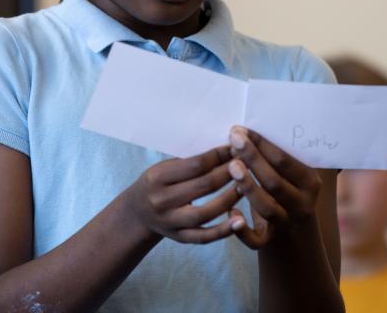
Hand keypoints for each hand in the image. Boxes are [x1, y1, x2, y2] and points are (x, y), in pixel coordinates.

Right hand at [124, 145, 245, 243]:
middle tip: (248, 163)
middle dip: (230, 173)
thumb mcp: (165, 168)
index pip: (196, 165)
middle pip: (204, 186)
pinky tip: (240, 221)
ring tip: (247, 186)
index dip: (219, 156)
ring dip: (230, 198)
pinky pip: (205, 236)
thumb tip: (227, 150)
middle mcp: (162, 201)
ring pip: (207, 212)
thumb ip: (191, 163)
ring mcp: (170, 222)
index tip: (237, 147)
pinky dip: (223, 230)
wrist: (137, 213)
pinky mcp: (180, 238)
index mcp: (157, 177)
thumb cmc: (158, 183)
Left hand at [226, 126, 321, 248]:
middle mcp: (301, 204)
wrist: (295, 234)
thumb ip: (277, 156)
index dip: (263, 144)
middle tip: (234, 140)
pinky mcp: (269, 241)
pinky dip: (241, 229)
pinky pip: (255, 240)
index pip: (285, 161)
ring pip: (266, 208)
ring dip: (248, 187)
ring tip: (231, 166)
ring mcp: (287, 224)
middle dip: (253, 159)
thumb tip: (250, 126)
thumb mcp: (292, 174)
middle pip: (274, 182)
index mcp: (310, 182)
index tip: (242, 129)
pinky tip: (230, 212)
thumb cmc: (287, 190)